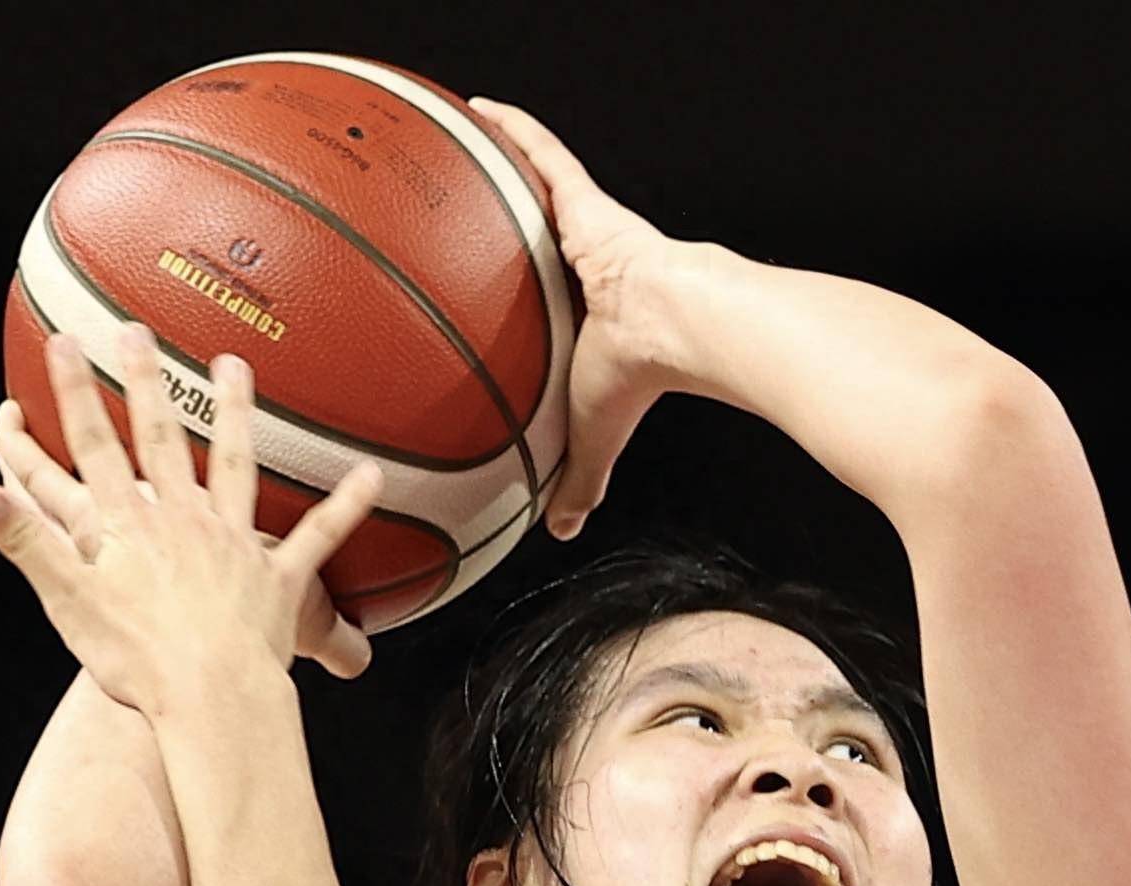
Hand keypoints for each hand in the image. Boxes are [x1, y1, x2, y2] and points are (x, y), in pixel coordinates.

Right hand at [0, 335, 382, 707]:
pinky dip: (347, 506)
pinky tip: (374, 474)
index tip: (61, 343)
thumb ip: (25, 541)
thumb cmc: (136, 660)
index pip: (93, 445)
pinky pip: (317, 537)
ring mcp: (232, 543)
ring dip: (234, 412)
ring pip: (234, 463)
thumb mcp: (66, 600)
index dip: (74, 394)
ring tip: (233, 364)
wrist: (208, 699)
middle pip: (160, 437)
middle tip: (135, 331)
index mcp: (127, 524)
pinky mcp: (276, 579)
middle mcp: (181, 519)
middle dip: (145, 380)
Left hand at [469, 99, 692, 538]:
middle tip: (458, 212)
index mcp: (584, 311)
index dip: (520, 287)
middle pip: (532, 232)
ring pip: (534, 182)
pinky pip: (544, 152)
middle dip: (500, 218)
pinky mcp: (587, 198)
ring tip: (454, 143)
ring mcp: (585, 224)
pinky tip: (479, 106)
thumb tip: (559, 534)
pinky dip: (515, 128)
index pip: (545, 294)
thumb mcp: (589, 436)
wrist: (676, 327)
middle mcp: (582, 261)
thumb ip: (575, 480)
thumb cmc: (638, 376)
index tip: (489, 287)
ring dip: (501, 160)